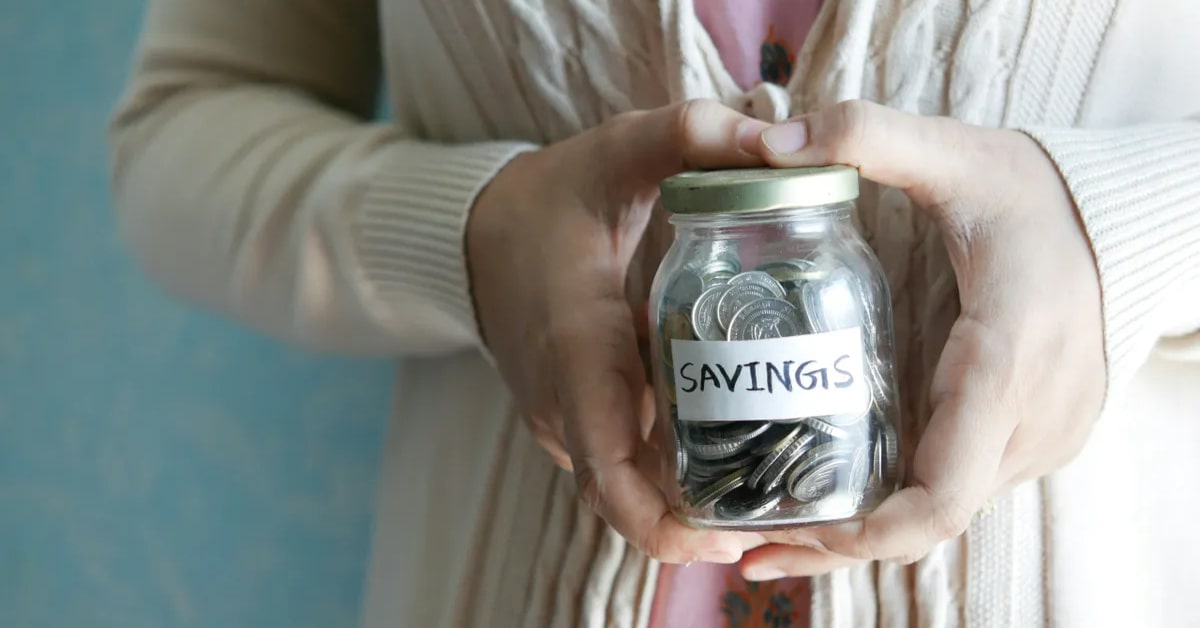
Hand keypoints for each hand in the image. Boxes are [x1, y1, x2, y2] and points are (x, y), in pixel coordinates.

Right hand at [467, 100, 768, 563]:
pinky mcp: (570, 419)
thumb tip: (778, 141)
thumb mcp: (616, 152)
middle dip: (699, 525)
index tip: (731, 538)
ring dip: (689, 502)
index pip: (611, 473)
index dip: (665, 525)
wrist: (474, 233)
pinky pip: (621, 464)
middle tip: (781, 516)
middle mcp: (563, 404)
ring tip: (773, 489)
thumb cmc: (549, 199)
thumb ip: (689, 135)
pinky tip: (732, 451)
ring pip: (626, 487)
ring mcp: (562, 419)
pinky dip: (669, 473)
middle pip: (628, 500)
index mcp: (577, 351)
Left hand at [738, 100, 1105, 578]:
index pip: (941, 492)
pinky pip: (956, 489)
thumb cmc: (1037, 193)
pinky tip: (833, 499)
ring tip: (770, 529)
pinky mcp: (1031, 438)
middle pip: (927, 519)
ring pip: (941, 512)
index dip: (867, 533)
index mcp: (1005, 361)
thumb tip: (769, 142)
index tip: (794, 534)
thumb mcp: (956, 153)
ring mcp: (1038, 438)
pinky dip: (896, 506)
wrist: (1123, 220)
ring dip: (862, 530)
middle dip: (839, 541)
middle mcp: (1029, 420)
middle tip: (745, 545)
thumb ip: (868, 137)